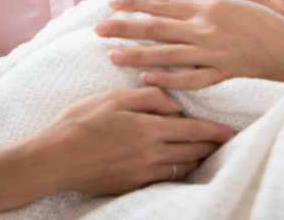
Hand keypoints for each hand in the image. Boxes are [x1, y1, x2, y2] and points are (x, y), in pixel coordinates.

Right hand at [27, 86, 234, 195]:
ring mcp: (141, 174)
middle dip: (211, 147)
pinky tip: (173, 163)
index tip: (230, 131)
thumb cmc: (80, 122)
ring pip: (180, 168)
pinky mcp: (130, 185)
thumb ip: (148, 98)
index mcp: (149, 130)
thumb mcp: (113, 98)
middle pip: (192, 153)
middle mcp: (150, 156)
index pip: (193, 131)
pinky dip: (174, 170)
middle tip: (223, 141)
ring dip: (195, 159)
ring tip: (203, 152)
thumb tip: (174, 104)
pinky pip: (162, 178)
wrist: (54, 158)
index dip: (214, 132)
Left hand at [95, 0, 283, 88]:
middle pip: (158, 27)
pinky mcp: (222, 75)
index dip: (134, 1)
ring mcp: (215, 53)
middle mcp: (208, 28)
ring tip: (112, 56)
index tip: (110, 1)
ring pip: (168, 55)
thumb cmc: (255, 17)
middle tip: (98, 29)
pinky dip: (168, 80)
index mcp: (207, 5)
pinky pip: (190, 79)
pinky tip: (146, 80)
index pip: (163, 1)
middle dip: (125, 28)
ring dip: (138, 56)